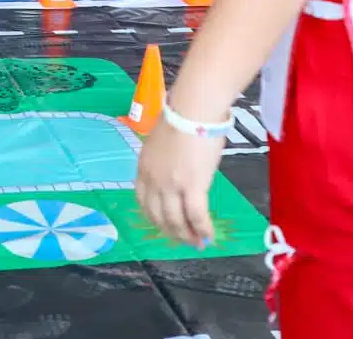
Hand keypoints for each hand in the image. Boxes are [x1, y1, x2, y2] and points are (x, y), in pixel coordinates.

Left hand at [134, 121, 223, 246]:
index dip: (155, 218)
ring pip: (176, 221)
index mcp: (143, 168)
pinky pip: (196, 216)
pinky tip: (209, 236)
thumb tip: (178, 172)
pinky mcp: (192, 187)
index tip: (165, 226)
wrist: (193, 110)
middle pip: (159, 216)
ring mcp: (171, 186)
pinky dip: (202, 229)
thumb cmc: (182, 118)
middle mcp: (153, 181)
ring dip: (187, 236)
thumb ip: (164, 162)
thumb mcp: (161, 143)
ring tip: (198, 243)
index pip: (144, 202)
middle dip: (171, 232)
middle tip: (184, 240)